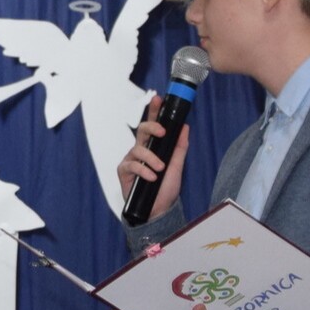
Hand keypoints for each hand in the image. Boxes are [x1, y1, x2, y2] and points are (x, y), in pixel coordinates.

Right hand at [115, 92, 187, 223]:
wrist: (158, 211)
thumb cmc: (166, 189)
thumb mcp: (177, 167)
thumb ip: (180, 147)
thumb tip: (185, 128)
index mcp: (153, 146)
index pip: (153, 125)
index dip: (154, 111)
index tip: (158, 98)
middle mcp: (141, 150)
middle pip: (141, 130)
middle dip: (151, 127)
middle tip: (163, 132)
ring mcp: (131, 160)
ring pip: (137, 148)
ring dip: (151, 158)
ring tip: (160, 169)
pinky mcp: (124, 172)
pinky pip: (131, 164)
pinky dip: (143, 170)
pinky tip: (152, 177)